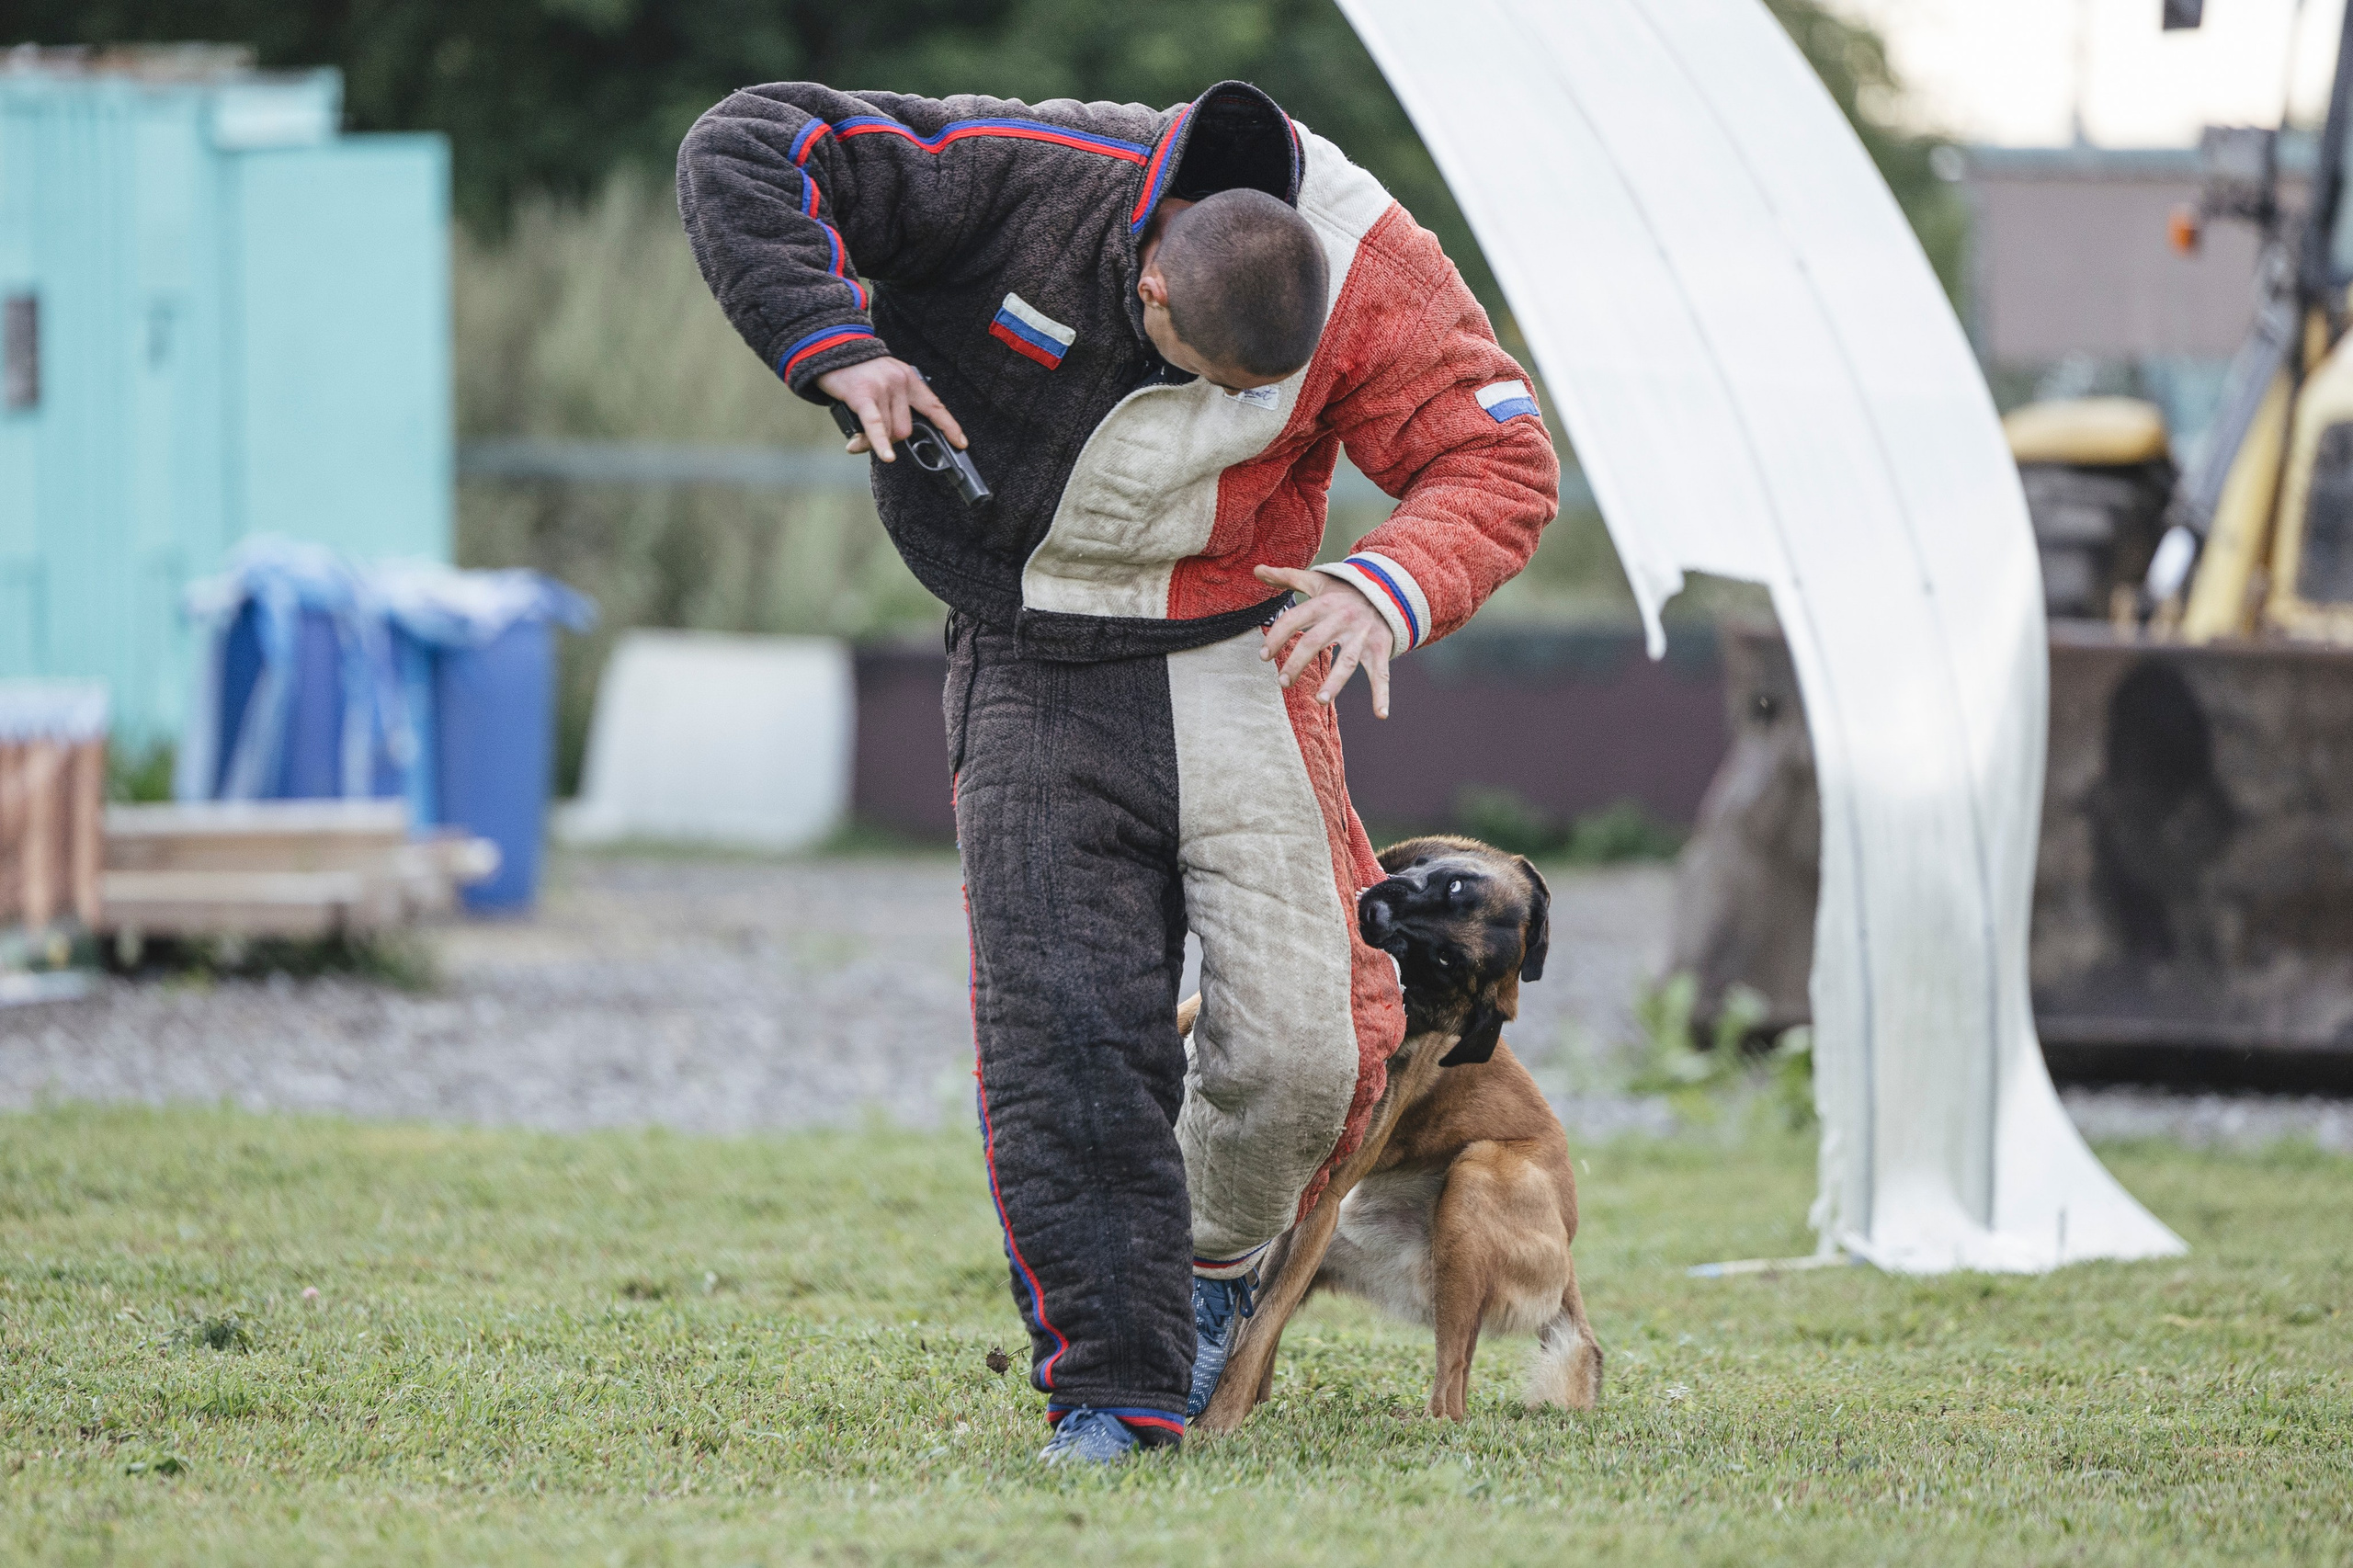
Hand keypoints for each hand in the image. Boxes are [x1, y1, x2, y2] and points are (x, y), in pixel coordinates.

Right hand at [816, 357, 967, 463]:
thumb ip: (893, 407)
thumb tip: (888, 443)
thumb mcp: (885, 381)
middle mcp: (900, 383)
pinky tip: (885, 456)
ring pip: (889, 431)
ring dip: (875, 443)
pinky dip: (880, 443)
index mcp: (909, 379)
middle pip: (907, 429)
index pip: (934, 406)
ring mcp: (883, 388)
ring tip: (858, 441)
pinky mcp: (863, 395)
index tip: (961, 443)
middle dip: (892, 439)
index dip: (949, 426)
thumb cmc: (858, 371)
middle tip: (877, 438)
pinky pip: (876, 425)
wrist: (832, 347)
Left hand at [1254, 565, 1396, 718]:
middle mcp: (1342, 619)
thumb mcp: (1318, 581)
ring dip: (1335, 681)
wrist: (1390, 588)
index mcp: (1324, 603)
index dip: (1277, 637)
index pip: (1294, 619)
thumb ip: (1287, 577)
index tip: (1263, 656)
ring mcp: (1362, 635)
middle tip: (1282, 682)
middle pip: (1315, 641)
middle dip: (1297, 662)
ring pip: (1347, 660)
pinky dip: (1383, 694)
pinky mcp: (1380, 648)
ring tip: (1321, 700)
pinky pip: (1381, 673)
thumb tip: (1258, 569)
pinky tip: (1381, 714)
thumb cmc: (1346, 590)